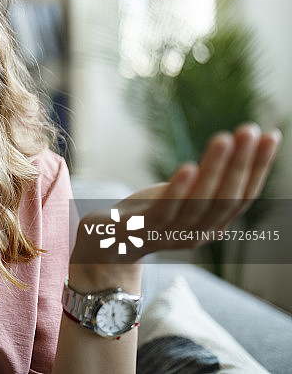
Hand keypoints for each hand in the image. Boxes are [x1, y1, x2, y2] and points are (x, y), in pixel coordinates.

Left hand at [74, 123, 281, 264]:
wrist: (105, 244)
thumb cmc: (147, 214)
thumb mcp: (182, 197)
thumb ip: (206, 183)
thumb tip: (236, 147)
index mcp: (211, 225)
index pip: (243, 196)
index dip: (258, 167)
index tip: (270, 135)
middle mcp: (197, 233)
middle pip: (226, 198)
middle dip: (241, 164)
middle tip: (249, 130)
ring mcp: (170, 234)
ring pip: (199, 202)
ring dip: (214, 170)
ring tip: (224, 139)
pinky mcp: (141, 230)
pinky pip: (165, 211)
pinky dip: (179, 190)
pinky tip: (188, 167)